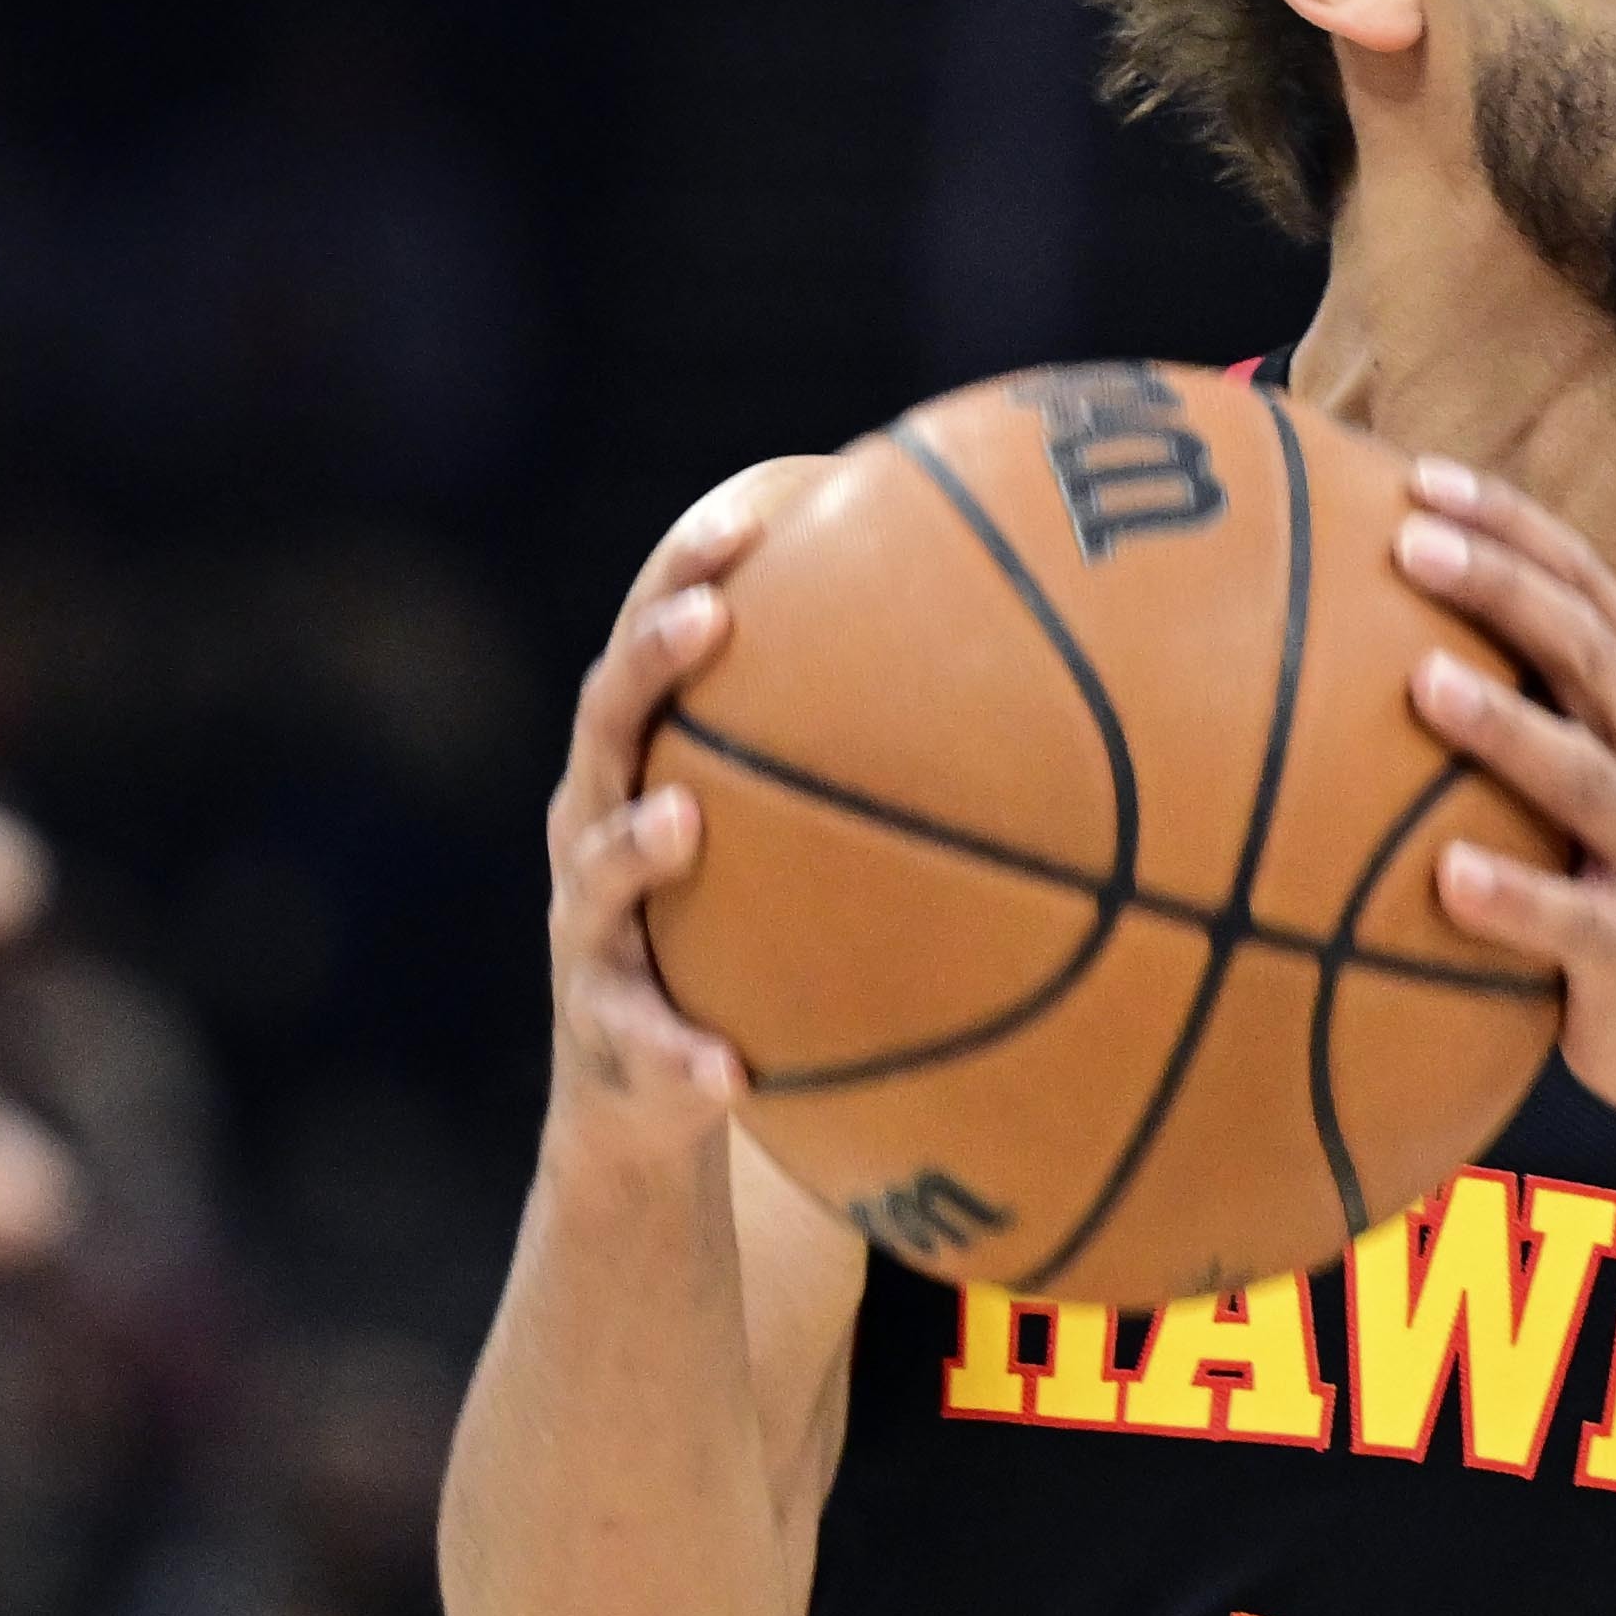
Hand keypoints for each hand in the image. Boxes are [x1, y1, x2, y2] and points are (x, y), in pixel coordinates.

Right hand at [544, 465, 821, 1172]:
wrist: (637, 1097)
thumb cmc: (728, 935)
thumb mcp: (783, 849)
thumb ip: (856, 771)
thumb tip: (1026, 681)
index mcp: (641, 776)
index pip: (650, 655)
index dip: (680, 578)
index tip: (748, 518)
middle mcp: (593, 837)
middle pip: (602, 732)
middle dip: (647, 668)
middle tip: (711, 624)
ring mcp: (589, 937)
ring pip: (593, 878)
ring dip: (633, 847)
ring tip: (681, 824)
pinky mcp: (607, 1041)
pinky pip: (645, 1046)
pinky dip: (681, 1055)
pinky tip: (729, 1072)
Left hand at [1395, 460, 1615, 1257]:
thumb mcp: (1607, 775)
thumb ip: (1534, 700)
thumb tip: (1365, 622)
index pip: (1590, 589)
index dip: (1514, 528)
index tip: (1417, 476)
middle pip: (1590, 655)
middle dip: (1505, 589)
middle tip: (1411, 542)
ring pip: (1588, 776)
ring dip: (1507, 727)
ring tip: (1423, 683)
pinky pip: (1574, 923)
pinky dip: (1515, 898)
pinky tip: (1445, 877)